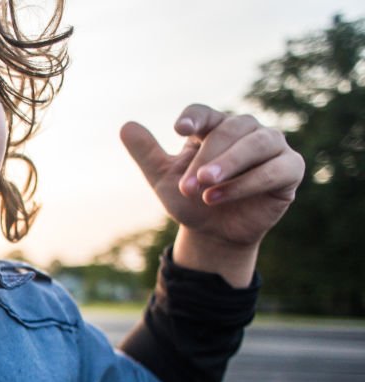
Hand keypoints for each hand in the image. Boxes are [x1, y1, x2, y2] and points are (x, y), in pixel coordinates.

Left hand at [121, 104, 304, 284]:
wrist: (212, 234)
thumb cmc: (190, 200)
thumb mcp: (163, 179)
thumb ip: (147, 153)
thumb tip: (125, 126)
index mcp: (214, 128)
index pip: (205, 113)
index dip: (194, 117)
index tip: (178, 129)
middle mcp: (246, 131)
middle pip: (230, 129)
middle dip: (208, 158)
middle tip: (189, 185)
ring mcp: (272, 147)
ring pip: (258, 144)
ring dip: (230, 164)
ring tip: (205, 187)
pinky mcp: (290, 169)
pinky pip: (277, 168)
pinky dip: (249, 182)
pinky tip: (220, 197)